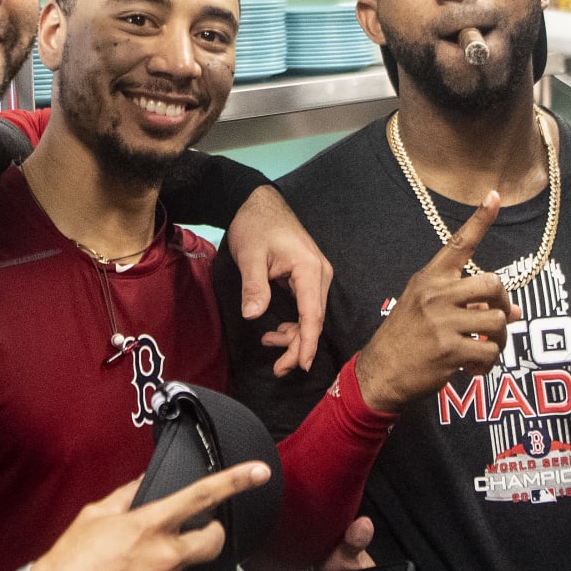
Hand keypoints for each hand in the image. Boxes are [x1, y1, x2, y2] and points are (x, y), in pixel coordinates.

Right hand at [29, 461, 270, 570]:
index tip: (259, 472)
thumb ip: (128, 496)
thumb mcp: (94, 515)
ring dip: (173, 566)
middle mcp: (165, 556)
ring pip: (188, 570)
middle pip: (215, 540)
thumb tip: (147, 482)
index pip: (202, 497)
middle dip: (211, 534)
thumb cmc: (68, 560)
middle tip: (190, 534)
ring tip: (136, 570)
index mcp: (149, 525)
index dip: (235, 482)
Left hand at [229, 185, 333, 375]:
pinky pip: (306, 306)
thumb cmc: (255, 224)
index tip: (302, 365)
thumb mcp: (250, 255)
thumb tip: (253, 316)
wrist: (258, 202)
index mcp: (310, 269)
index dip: (308, 343)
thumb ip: (254, 287)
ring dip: (294, 335)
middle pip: (315, 319)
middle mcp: (320, 274)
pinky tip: (276, 330)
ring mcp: (316, 275)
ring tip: (269, 343)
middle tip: (278, 368)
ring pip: (311, 316)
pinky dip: (294, 322)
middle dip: (299, 346)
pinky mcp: (308, 276)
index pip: (313, 315)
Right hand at [354, 191, 521, 412]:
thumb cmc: (404, 338)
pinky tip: (473, 369)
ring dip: (500, 340)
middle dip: (504, 304)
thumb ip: (466, 305)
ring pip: (497, 321)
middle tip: (499, 319)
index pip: (457, 244)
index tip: (494, 196)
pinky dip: (487, 364)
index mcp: (429, 279)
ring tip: (486, 349)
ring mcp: (442, 322)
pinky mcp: (449, 349)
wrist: (380, 372)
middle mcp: (436, 295)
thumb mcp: (427, 311)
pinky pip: (489, 352)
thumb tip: (513, 311)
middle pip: (493, 284)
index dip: (480, 220)